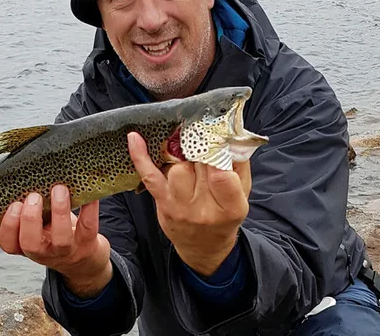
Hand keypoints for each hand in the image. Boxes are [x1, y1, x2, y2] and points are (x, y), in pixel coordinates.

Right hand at [0, 184, 112, 297]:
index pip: (8, 245)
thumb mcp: (37, 226)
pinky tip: (88, 194)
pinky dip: (89, 208)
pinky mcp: (87, 244)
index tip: (14, 204)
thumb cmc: (55, 234)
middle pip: (31, 244)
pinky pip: (88, 226)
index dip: (8, 226)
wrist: (83, 259)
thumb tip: (27, 177)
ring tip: (58, 190)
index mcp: (26, 246)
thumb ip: (29, 211)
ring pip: (61, 239)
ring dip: (59, 212)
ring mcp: (67, 251)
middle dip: (30, 219)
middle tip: (34, 196)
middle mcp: (44, 252)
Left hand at [127, 131, 251, 276]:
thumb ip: (239, 162)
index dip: (217, 154)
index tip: (216, 141)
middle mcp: (204, 210)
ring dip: (184, 159)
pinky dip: (141, 157)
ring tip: (191, 160)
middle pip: (198, 168)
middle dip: (201, 152)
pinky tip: (134, 138)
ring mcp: (181, 208)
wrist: (204, 247)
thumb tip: (227, 133)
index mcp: (231, 207)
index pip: (221, 175)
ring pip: (177, 169)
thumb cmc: (225, 214)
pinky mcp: (163, 203)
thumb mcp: (244, 193)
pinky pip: (149, 177)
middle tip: (203, 144)